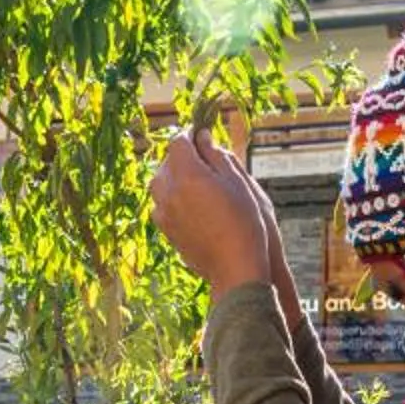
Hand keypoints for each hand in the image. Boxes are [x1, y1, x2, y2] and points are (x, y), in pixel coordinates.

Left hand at [150, 127, 274, 298]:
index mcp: (187, 175)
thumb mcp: (237, 181)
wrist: (235, 268)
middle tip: (205, 161)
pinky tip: (194, 207)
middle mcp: (169, 192)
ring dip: (175, 178)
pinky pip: (162, 205)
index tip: (203, 137)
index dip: (191, 136)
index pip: (178, 142)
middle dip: (182, 157)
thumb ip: (216, 155)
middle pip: (166, 162)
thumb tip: (202, 137)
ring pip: (160, 184)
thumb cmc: (244, 221)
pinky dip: (173, 198)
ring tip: (199, 184)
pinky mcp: (165, 231)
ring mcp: (164, 213)